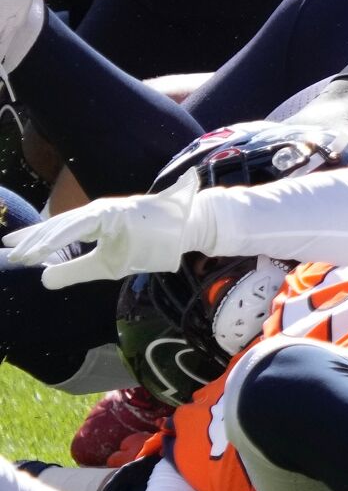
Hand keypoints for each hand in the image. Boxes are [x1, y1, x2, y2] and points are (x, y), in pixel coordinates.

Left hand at [3, 170, 200, 287]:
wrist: (187, 229)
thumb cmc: (150, 245)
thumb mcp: (107, 265)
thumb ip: (76, 270)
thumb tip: (43, 280)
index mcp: (93, 222)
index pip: (57, 230)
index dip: (32, 237)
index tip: (9, 245)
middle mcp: (96, 212)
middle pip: (56, 225)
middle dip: (31, 239)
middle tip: (7, 249)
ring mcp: (106, 210)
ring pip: (65, 224)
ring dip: (42, 239)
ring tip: (22, 253)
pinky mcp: (116, 213)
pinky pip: (82, 224)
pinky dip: (61, 235)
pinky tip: (45, 245)